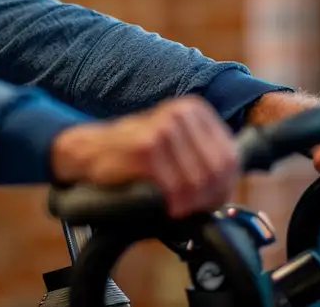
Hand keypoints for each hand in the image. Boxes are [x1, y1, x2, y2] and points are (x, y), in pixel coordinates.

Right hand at [50, 96, 240, 218]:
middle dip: (208, 198)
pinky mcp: (146, 147)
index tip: (210, 203)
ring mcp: (164, 128)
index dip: (224, 187)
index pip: (229, 157)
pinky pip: (174, 187)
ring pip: (197, 181)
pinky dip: (173, 203)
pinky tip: (165, 205)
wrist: (89, 150)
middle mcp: (181, 113)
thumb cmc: (134, 154)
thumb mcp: (174, 144)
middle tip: (193, 210)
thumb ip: (203, 156)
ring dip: (190, 203)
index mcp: (194, 109)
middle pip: (217, 170)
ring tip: (177, 209)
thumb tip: (229, 184)